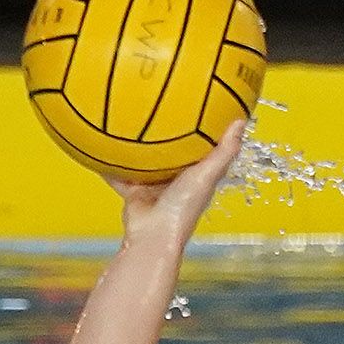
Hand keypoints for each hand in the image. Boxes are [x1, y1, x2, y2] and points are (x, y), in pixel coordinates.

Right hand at [111, 121, 246, 241]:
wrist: (152, 234)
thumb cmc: (183, 208)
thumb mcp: (207, 174)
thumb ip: (224, 150)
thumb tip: (241, 121)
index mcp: (197, 178)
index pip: (203, 150)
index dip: (204, 132)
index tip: (202, 109)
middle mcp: (175, 182)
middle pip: (172, 155)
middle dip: (168, 136)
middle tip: (164, 111)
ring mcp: (153, 187)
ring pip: (145, 163)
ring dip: (139, 148)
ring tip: (131, 122)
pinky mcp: (133, 192)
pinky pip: (120, 174)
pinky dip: (111, 163)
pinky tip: (102, 144)